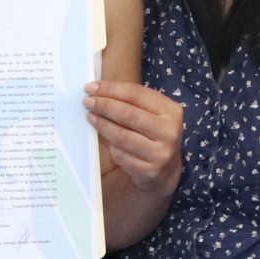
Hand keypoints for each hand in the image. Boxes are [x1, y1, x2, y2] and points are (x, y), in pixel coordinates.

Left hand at [86, 80, 182, 198]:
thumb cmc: (153, 133)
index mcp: (172, 111)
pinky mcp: (148, 171)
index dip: (111, 89)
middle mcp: (169, 132)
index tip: (91, 87)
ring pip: (122, 136)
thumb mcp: (151, 114)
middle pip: (129, 114)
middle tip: (87, 102)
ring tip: (90, 116)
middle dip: (104, 106)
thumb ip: (130, 101)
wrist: (166, 169)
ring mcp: (160, 153)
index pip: (136, 94)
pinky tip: (103, 137)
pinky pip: (120, 154)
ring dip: (102, 124)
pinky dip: (109, 144)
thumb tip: (97, 91)